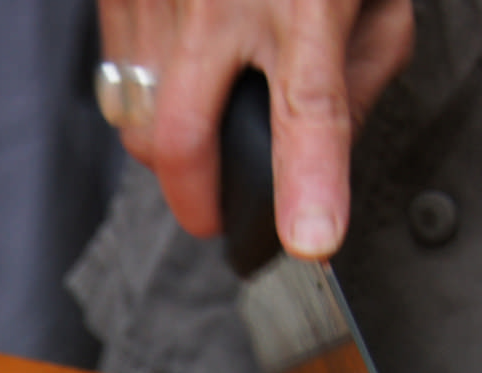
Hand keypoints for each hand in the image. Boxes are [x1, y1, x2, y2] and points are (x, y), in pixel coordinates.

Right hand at [94, 0, 413, 254]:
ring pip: (141, 122)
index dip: (308, 182)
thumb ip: (361, 75)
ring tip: (210, 110)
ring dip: (172, 143)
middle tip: (216, 213)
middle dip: (195, 198)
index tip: (309, 240)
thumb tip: (325, 158)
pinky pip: (119, 82)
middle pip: (182, 138)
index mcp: (306, 2)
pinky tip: (184, 66)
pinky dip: (149, 97)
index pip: (309, 108)